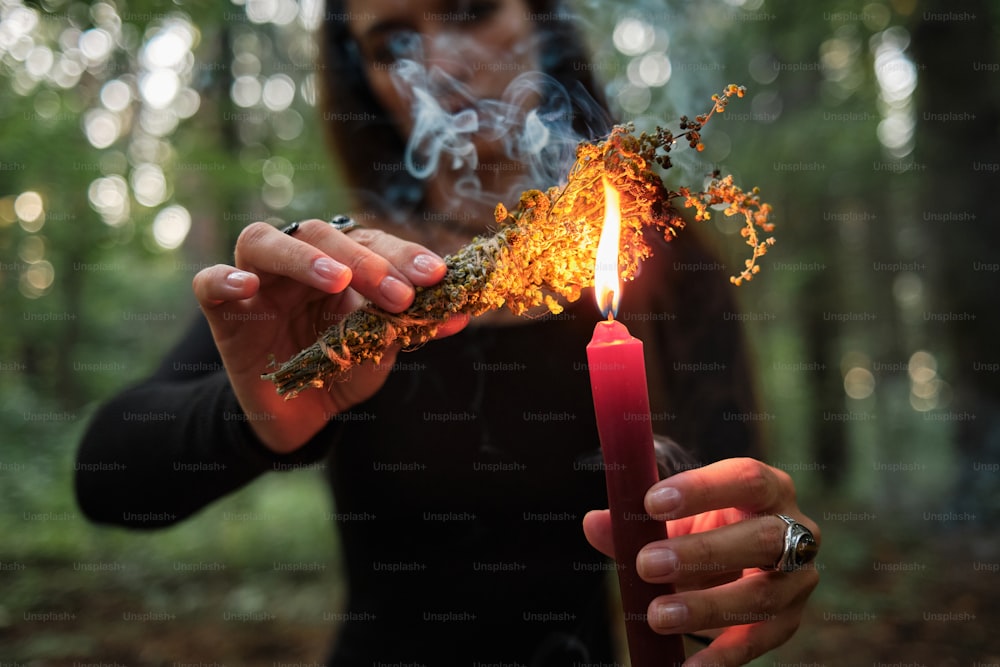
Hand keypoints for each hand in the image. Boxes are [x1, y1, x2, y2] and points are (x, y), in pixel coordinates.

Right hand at [192, 219, 467, 452]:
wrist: (299, 416)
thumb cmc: (340, 371)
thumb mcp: (378, 352)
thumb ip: (408, 329)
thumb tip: (460, 315)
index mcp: (341, 263)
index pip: (370, 241)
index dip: (403, 254)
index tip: (436, 275)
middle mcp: (298, 262)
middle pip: (323, 234)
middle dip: (367, 261)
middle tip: (399, 294)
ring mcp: (257, 281)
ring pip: (264, 242)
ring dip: (306, 257)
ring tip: (340, 280)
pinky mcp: (222, 310)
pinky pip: (209, 284)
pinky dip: (224, 279)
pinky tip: (246, 287)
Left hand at [582, 457, 819, 666]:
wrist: (735, 561)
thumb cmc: (701, 527)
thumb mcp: (671, 518)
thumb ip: (634, 521)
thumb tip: (594, 523)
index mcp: (767, 487)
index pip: (744, 478)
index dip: (701, 490)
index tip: (650, 503)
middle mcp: (795, 529)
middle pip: (761, 537)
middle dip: (702, 552)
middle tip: (647, 564)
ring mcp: (798, 578)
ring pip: (762, 594)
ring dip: (706, 607)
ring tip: (657, 616)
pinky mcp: (788, 620)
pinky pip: (759, 640)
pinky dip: (722, 656)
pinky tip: (689, 666)